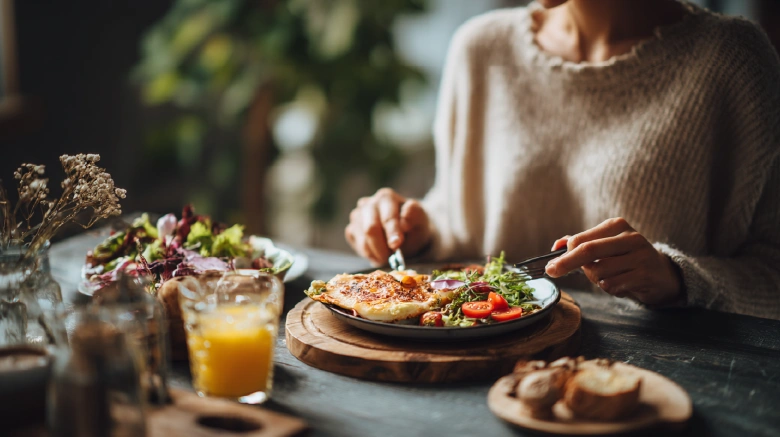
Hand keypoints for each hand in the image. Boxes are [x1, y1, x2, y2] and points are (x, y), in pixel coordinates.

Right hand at [345, 188, 431, 265]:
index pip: (387, 217)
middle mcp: (368, 203)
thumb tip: (403, 223)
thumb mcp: (421, 220)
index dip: (392, 232)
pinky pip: (357, 246)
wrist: (407, 234)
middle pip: (370, 228)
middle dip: (382, 247)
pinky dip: (370, 254)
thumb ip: (414, 216)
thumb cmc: (414, 225)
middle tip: (392, 258)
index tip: (396, 245)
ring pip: (363, 240)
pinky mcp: (351, 230)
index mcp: (386, 197)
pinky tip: (380, 252)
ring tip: (389, 256)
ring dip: (377, 253)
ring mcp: (357, 216)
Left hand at [545, 218, 682, 305]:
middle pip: (588, 251)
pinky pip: (612, 285)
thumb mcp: (605, 246)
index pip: (582, 239)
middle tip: (551, 272)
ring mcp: (640, 255)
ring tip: (611, 277)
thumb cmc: (627, 259)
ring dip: (597, 280)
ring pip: (598, 272)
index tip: (551, 264)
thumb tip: (556, 245)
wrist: (662, 274)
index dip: (564, 254)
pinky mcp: (645, 274)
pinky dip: (610, 288)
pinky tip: (622, 283)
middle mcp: (630, 237)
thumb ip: (581, 244)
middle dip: (566, 264)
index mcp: (617, 226)